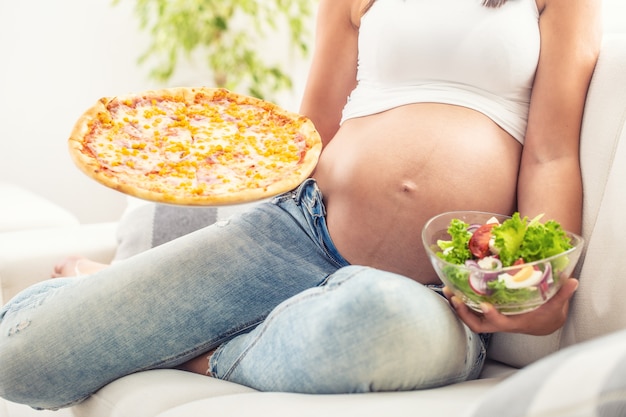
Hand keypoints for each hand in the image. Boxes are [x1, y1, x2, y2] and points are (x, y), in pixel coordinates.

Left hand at [443, 278, 578, 335]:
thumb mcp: (556, 305)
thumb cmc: (548, 315)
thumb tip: (572, 280)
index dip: (492, 316)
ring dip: (457, 306)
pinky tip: (453, 288)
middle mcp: (500, 323)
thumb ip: (562, 293)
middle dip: (462, 312)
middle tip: (453, 295)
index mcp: (515, 322)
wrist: (543, 323)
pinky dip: (461, 302)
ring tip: (447, 289)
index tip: (484, 305)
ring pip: (469, 318)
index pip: (500, 323)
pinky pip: (470, 310)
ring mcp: (492, 319)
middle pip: (476, 324)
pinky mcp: (488, 313)